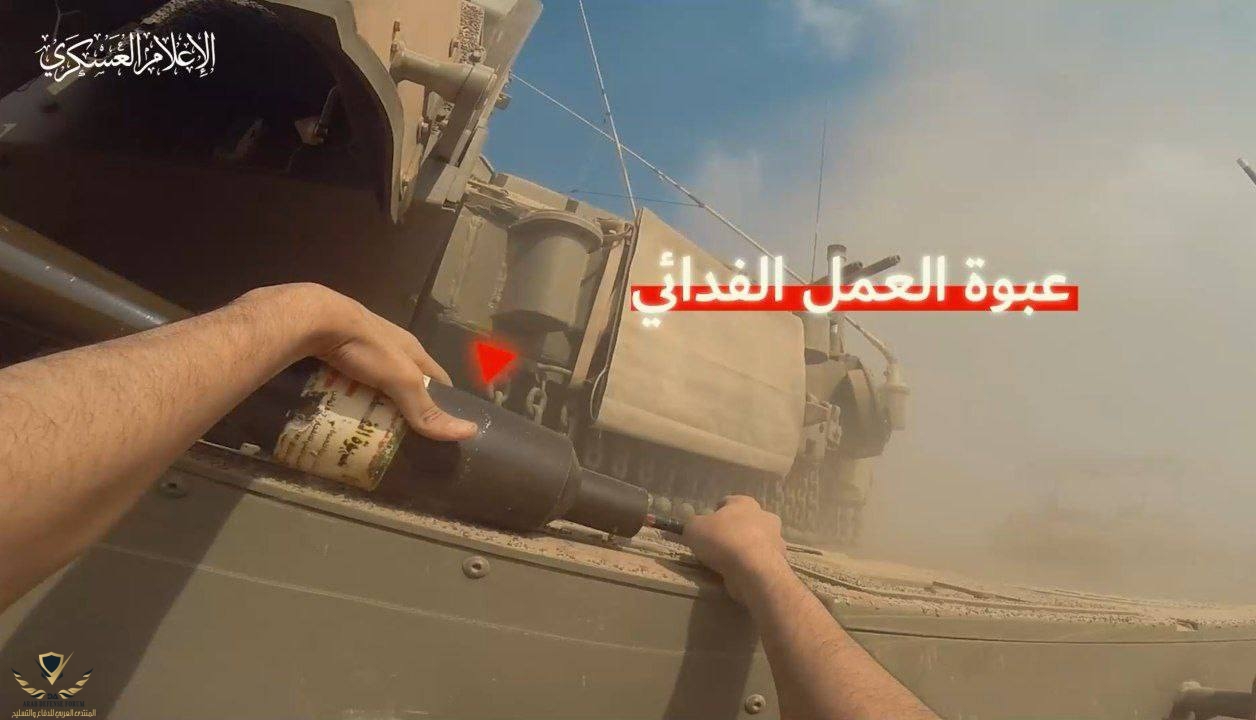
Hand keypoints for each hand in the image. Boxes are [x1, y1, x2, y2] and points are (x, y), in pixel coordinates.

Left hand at [245, 284, 476, 441]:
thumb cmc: (365, 346)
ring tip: (367, 431)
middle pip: (405, 382)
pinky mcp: (334, 351)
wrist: (314, 319)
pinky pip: (348, 378)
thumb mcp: (401, 379)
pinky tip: (340, 412)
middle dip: (404, 407)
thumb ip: (426, 407)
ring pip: (375, 381)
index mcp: (412, 349)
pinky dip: (349, 396)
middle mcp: (390, 346)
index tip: (440, 430)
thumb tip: (469, 431)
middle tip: (399, 439)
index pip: (438, 379)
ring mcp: (360, 348)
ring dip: (375, 402)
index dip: (443, 403)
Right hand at [681, 495, 787, 602]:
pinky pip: (762, 560)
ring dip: (747, 547)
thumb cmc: (723, 541)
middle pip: (747, 520)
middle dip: (736, 529)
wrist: (753, 569)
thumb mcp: (695, 529)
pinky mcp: (779, 561)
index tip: (708, 524)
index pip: (729, 501)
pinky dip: (753, 565)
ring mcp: (776, 540)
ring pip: (758, 541)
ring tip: (731, 562)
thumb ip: (693, 525)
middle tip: (719, 543)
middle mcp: (764, 517)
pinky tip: (741, 573)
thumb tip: (694, 526)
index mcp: (745, 503)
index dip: (717, 512)